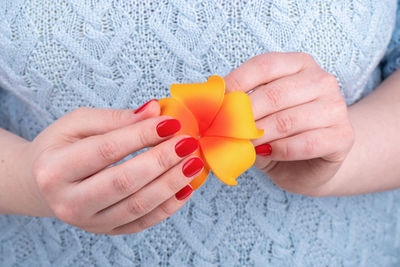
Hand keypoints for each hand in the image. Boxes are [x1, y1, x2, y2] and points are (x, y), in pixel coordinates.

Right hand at [19, 101, 203, 233]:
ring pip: (137, 205)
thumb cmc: (60, 147)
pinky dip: (168, 206)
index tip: (171, 122)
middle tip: (188, 143)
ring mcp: (87, 221)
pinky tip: (185, 188)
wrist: (41, 182)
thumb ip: (116, 118)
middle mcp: (68, 201)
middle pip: (124, 181)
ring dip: (171, 184)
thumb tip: (155, 110)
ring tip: (194, 163)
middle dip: (162, 160)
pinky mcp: (105, 230)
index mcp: (55, 168)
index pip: (108, 149)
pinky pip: (141, 222)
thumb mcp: (77, 123)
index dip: (143, 135)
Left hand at [225, 52, 354, 195]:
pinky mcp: (343, 136)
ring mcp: (336, 107)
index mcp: (299, 64)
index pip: (264, 65)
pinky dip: (278, 151)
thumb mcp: (259, 115)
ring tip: (241, 145)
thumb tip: (213, 109)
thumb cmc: (280, 134)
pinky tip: (267, 153)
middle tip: (222, 132)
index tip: (215, 104)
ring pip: (286, 121)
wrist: (313, 163)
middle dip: (242, 116)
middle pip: (273, 94)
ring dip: (257, 137)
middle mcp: (322, 80)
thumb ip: (241, 109)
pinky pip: (303, 144)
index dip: (235, 83)